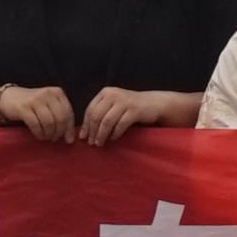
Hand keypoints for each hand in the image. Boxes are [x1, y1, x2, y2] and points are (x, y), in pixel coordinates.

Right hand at [0, 84, 82, 143]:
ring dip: (49, 134)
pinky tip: (39, 136)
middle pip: (60, 118)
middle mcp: (47, 93)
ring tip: (46, 137)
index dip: (69, 128)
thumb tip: (70, 139)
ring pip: (49, 123)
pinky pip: (36, 125)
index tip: (69, 140)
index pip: (68, 112)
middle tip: (54, 139)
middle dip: (59, 132)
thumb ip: (61, 117)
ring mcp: (35, 99)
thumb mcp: (49, 105)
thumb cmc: (33, 104)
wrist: (10, 98)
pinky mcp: (23, 107)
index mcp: (57, 92)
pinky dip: (39, 134)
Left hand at [78, 85, 197, 147]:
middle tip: (91, 143)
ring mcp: (124, 102)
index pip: (90, 110)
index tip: (83, 137)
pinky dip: (115, 134)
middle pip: (97, 116)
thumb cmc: (130, 107)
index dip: (85, 125)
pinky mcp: (134, 110)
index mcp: (105, 92)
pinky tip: (113, 139)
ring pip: (107, 122)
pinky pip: (120, 125)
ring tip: (100, 143)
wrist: (153, 103)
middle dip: (92, 132)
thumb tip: (85, 132)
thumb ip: (101, 112)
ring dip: (102, 135)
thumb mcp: (113, 105)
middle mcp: (113, 94)